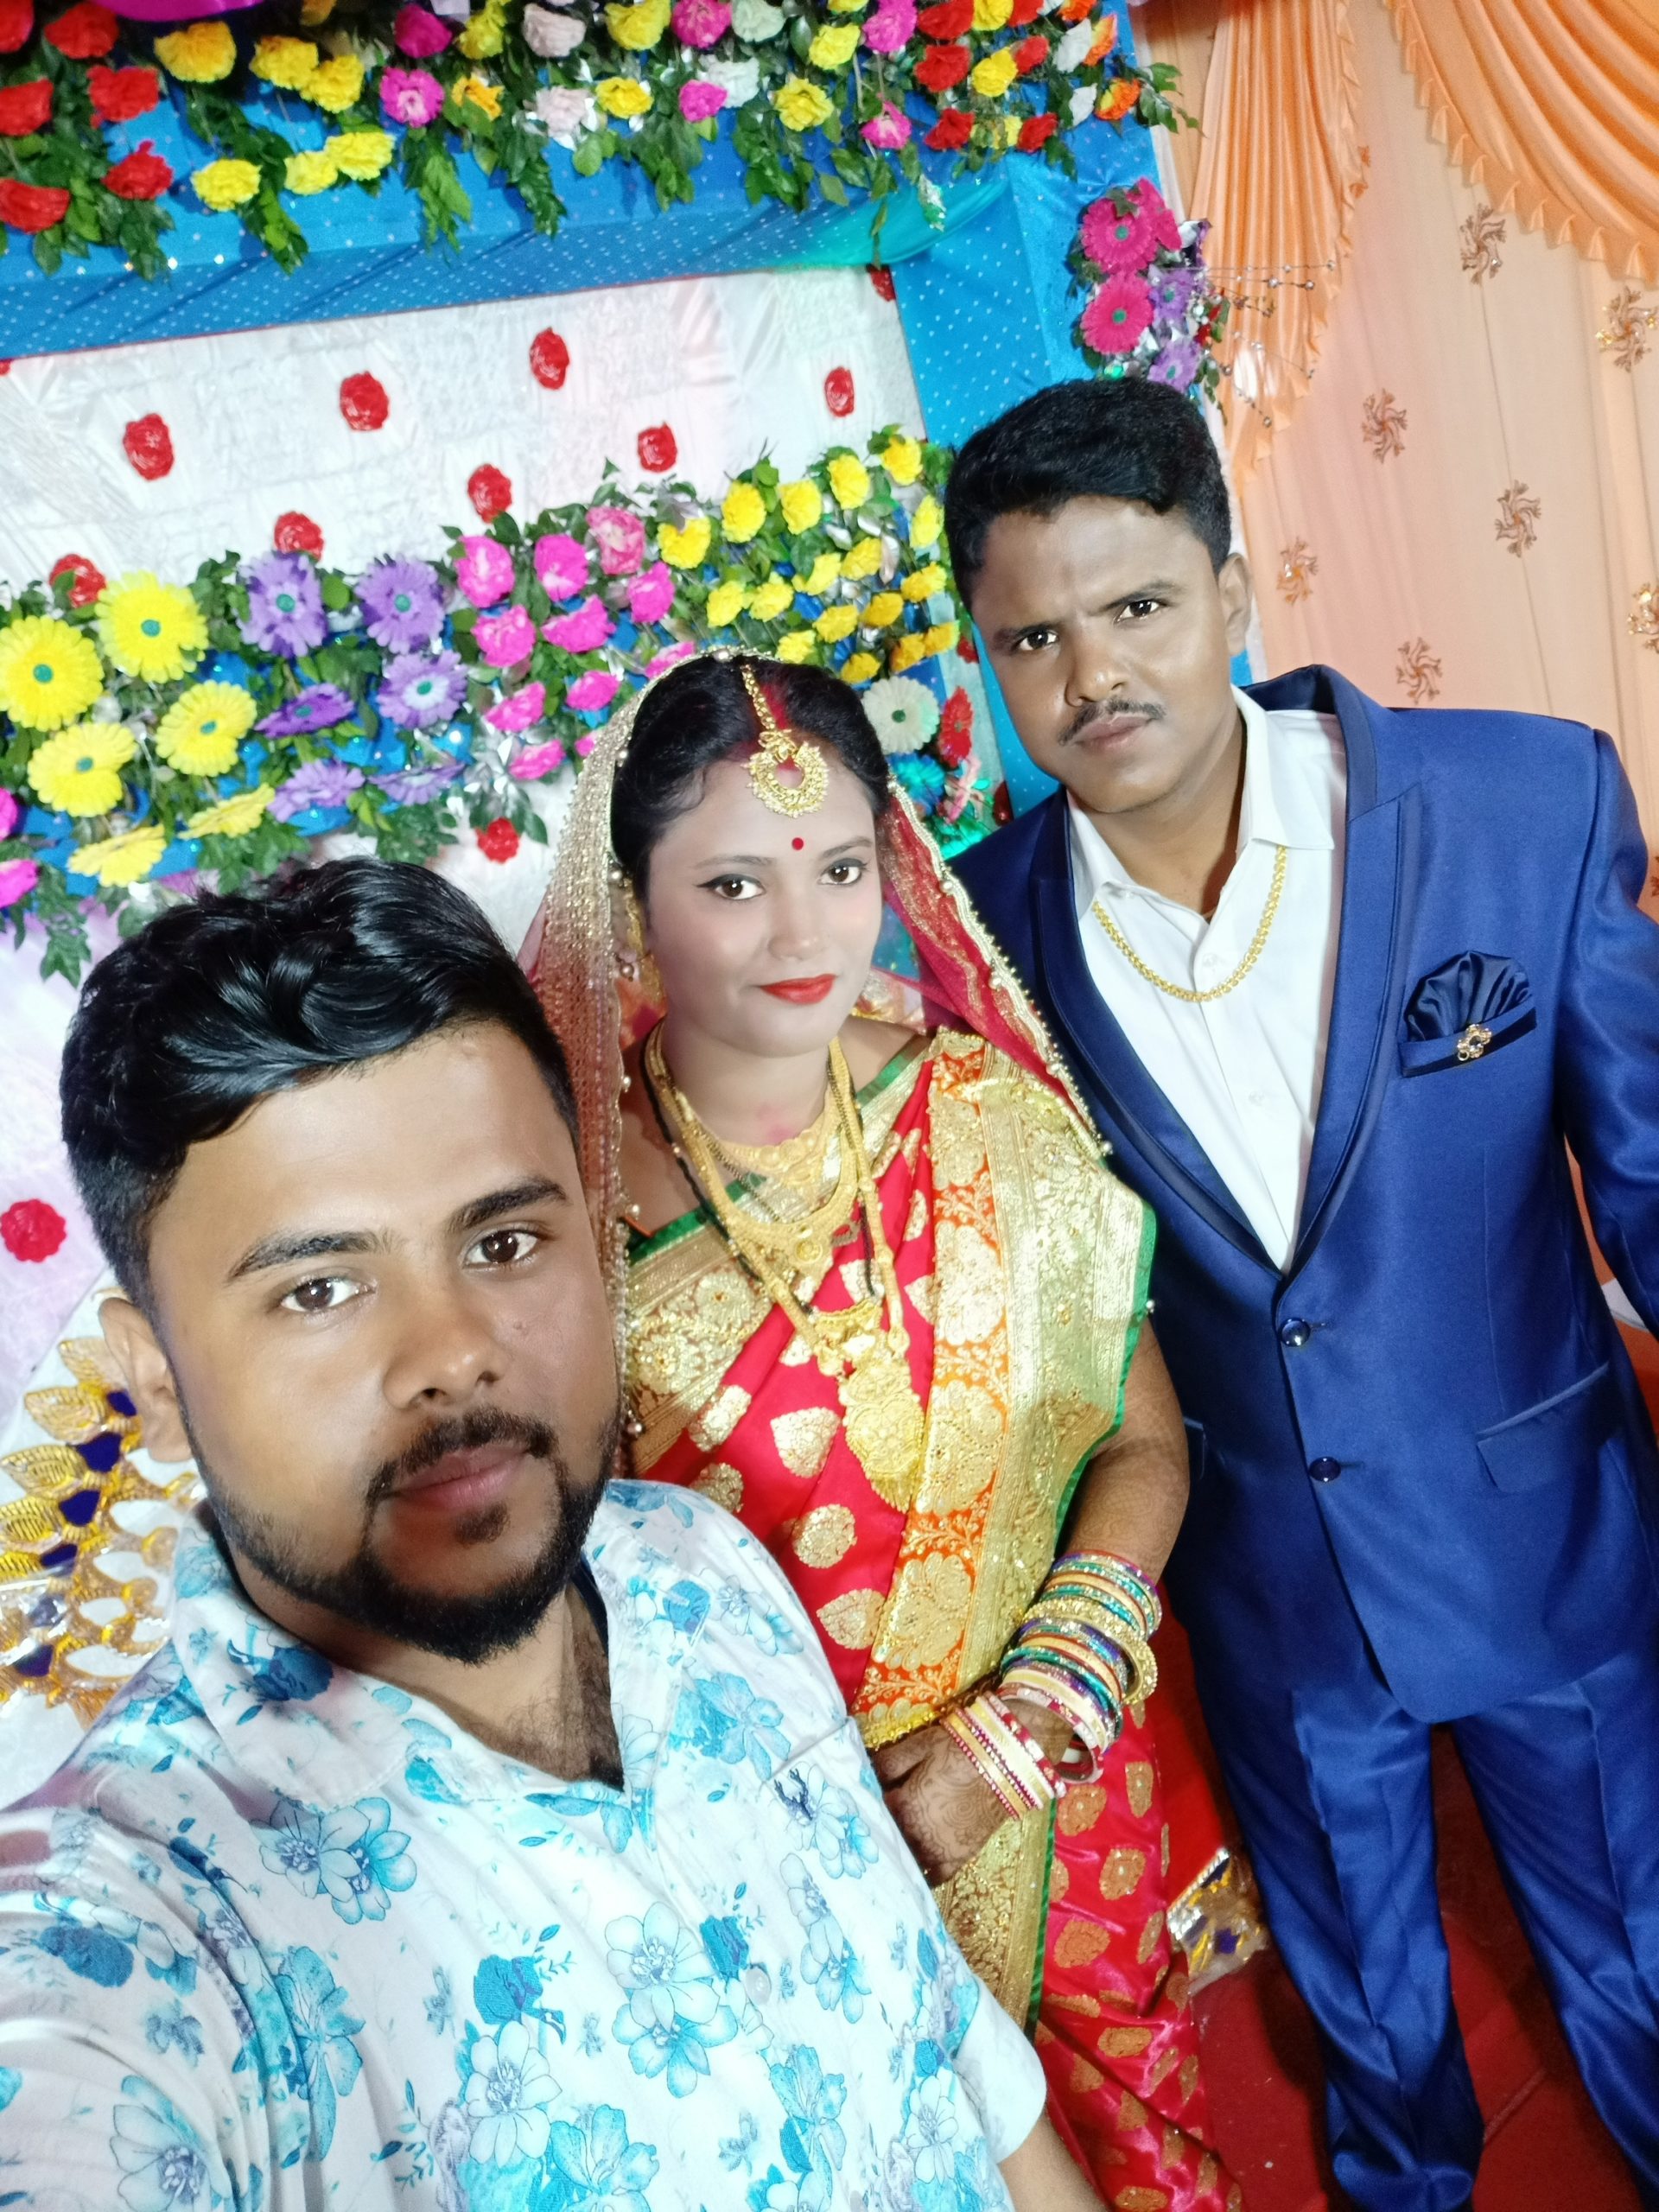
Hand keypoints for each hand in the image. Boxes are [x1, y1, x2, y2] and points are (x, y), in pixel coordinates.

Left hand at [871, 1722, 1009, 1885]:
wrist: (1006, 1763)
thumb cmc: (959, 1749)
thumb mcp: (919, 1746)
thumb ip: (888, 1763)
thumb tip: (862, 1772)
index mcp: (902, 1807)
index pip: (874, 1813)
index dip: (867, 1807)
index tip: (861, 1805)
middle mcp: (916, 1835)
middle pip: (889, 1840)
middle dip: (881, 1832)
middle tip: (873, 1828)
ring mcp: (938, 1851)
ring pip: (908, 1860)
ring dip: (899, 1854)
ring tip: (892, 1847)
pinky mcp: (959, 1858)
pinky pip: (936, 1877)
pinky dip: (924, 1875)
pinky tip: (916, 1872)